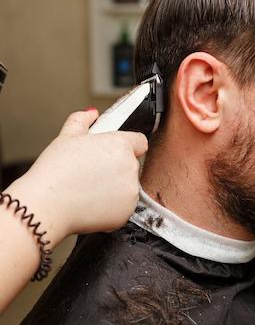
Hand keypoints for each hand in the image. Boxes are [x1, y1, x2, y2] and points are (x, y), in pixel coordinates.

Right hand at [4, 109, 145, 243]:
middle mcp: (130, 166)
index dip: (126, 146)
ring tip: (87, 190)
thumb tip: (91, 113)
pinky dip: (111, 207)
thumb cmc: (54, 172)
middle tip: (90, 174)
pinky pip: (123, 206)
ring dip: (114, 188)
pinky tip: (90, 204)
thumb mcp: (65, 138)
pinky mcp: (127, 211)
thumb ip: (81, 121)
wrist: (46, 205)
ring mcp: (131, 190)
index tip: (112, 153)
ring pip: (127, 186)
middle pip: (130, 165)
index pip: (139, 141)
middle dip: (115, 168)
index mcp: (120, 145)